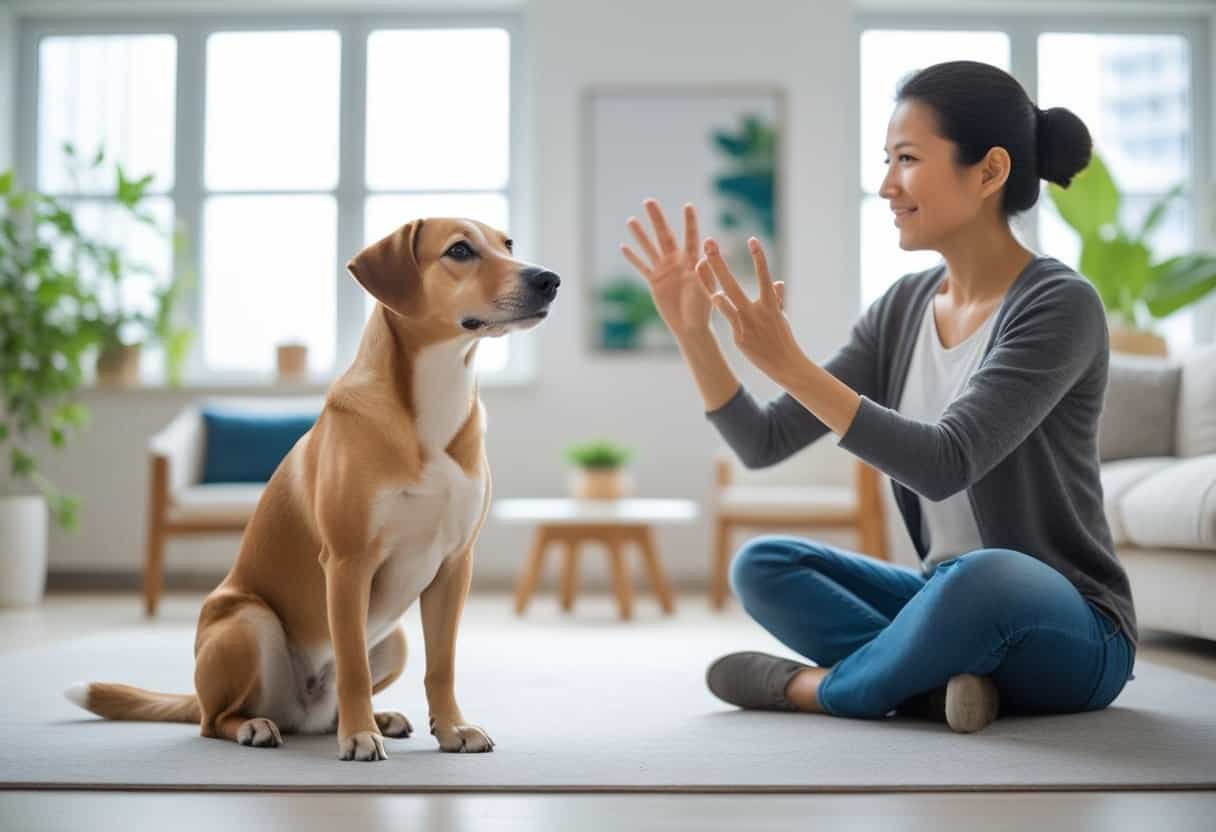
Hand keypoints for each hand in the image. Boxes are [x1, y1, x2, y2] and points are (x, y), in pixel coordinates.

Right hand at [621, 200, 712, 337]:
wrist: (690, 326)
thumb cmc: (703, 309)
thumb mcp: (706, 289)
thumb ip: (705, 272)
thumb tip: (706, 253)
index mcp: (693, 261)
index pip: (690, 237)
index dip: (689, 222)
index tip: (687, 205)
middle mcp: (677, 261)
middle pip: (665, 236)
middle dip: (657, 218)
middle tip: (649, 200)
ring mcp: (664, 270)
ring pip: (650, 248)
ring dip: (640, 234)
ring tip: (631, 219)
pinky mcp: (654, 282)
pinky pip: (642, 267)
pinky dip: (633, 258)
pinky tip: (623, 246)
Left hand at [697, 236, 800, 383]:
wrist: (786, 364)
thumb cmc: (782, 339)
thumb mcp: (780, 317)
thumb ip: (776, 299)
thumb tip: (778, 283)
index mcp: (769, 303)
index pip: (764, 275)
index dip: (759, 257)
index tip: (752, 240)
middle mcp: (757, 310)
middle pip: (733, 283)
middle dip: (719, 263)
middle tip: (709, 244)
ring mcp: (747, 323)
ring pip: (727, 300)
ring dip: (713, 282)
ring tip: (701, 265)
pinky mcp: (740, 336)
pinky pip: (729, 319)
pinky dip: (723, 306)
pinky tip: (715, 296)